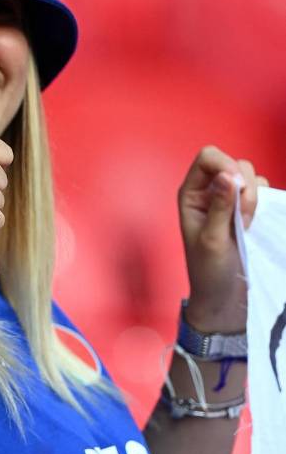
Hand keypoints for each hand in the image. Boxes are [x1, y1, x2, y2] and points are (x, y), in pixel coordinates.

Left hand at [178, 145, 269, 331]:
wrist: (223, 295)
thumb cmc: (208, 271)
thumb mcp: (211, 240)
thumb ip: (219, 207)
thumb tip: (226, 176)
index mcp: (191, 194)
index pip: (208, 157)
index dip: (225, 165)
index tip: (237, 188)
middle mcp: (208, 191)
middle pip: (233, 163)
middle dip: (244, 186)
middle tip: (241, 217)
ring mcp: (228, 199)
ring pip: (250, 175)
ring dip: (253, 197)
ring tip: (244, 224)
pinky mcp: (246, 209)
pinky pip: (261, 189)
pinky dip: (262, 202)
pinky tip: (252, 225)